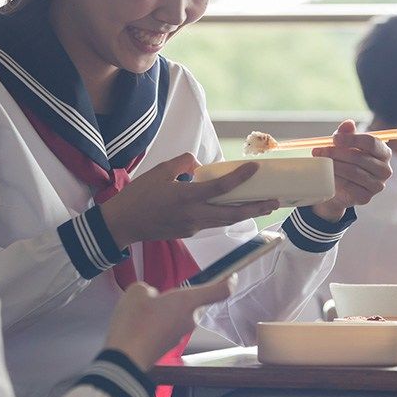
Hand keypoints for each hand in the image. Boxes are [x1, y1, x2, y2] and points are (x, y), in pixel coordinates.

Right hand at [101, 153, 278, 245]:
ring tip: (263, 206)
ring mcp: (192, 226)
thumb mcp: (159, 171)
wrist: (122, 224)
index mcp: (186, 197)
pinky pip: (211, 222)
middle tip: (275, 201)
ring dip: (245, 214)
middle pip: (232, 214)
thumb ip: (182, 163)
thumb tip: (197, 164)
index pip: (221, 188)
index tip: (256, 168)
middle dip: (256, 208)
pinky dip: (225, 214)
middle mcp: (194, 215)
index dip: (240, 178)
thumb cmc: (138, 196)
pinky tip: (231, 207)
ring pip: (225, 221)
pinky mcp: (188, 232)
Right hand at [104, 277, 234, 369]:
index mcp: (187, 302)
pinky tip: (138, 326)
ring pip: (177, 314)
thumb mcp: (137, 291)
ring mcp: (180, 334)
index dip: (228, 281)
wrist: (124, 359)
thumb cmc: (134, 322)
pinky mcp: (169, 345)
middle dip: (175, 296)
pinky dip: (156, 324)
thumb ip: (150, 290)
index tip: (232, 275)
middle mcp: (189, 319)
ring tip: (140, 314)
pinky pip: (167, 326)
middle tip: (152, 297)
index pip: (219, 291)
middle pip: (191, 302)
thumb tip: (153, 298)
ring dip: (164, 311)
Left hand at [310, 120, 392, 221]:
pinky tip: (327, 175)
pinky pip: (349, 186)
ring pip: (353, 172)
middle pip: (360, 158)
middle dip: (337, 153)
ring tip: (321, 161)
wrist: (339, 187)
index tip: (334, 138)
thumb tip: (348, 123)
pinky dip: (336, 180)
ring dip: (334, 166)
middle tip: (320, 151)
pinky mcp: (366, 197)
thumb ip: (346, 133)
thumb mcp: (344, 144)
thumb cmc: (345, 161)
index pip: (371, 143)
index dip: (352, 139)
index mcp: (383, 152)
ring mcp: (377, 185)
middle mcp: (385, 169)